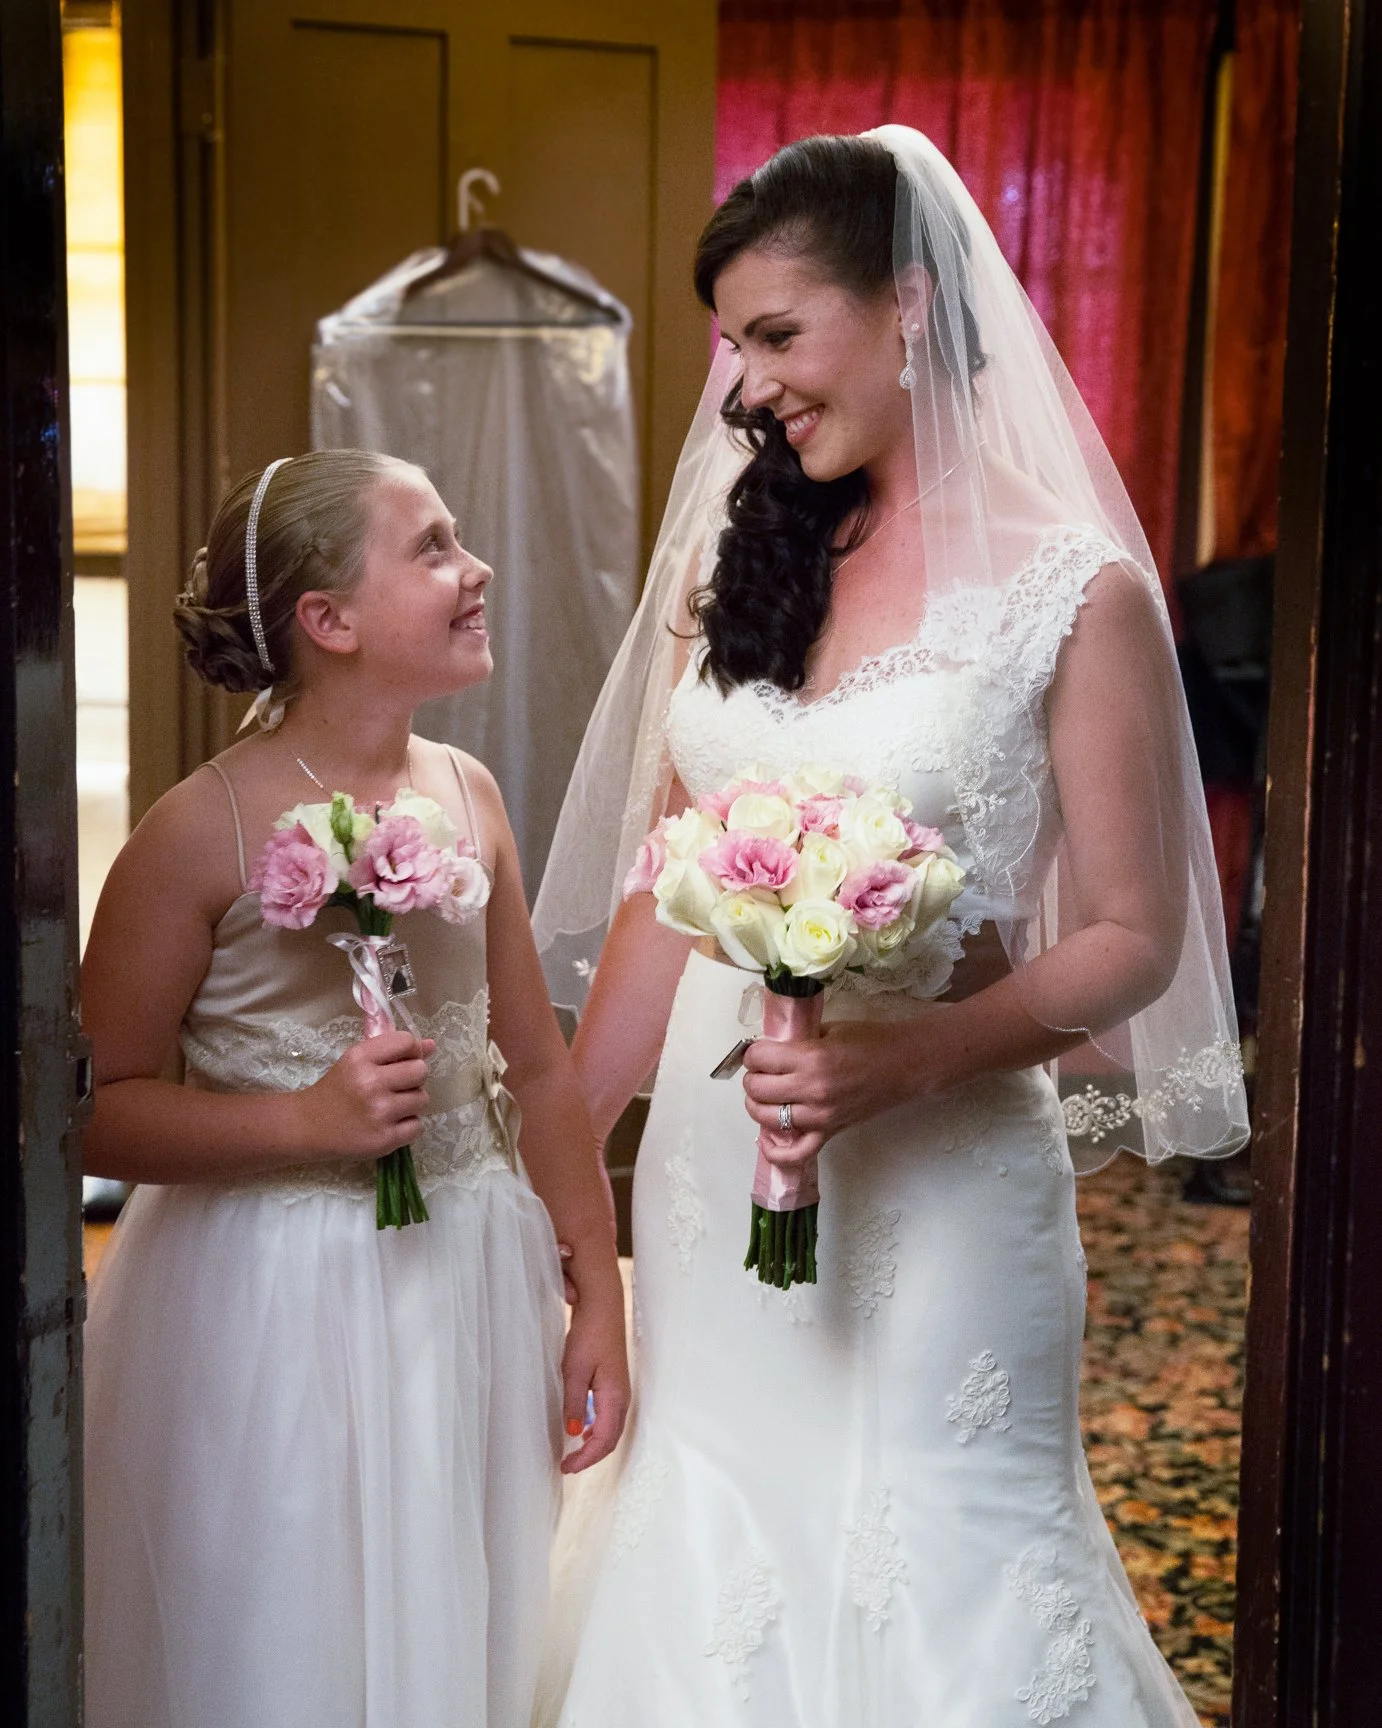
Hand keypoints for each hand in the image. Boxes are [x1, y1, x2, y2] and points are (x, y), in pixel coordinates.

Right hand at [297, 1032, 435, 1160]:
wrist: (309, 1126)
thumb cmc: (338, 1089)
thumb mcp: (358, 1061)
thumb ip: (393, 1050)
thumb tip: (432, 1045)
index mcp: (361, 1058)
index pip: (406, 1042)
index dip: (412, 1050)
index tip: (403, 1060)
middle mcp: (371, 1083)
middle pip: (420, 1071)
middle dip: (414, 1078)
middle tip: (397, 1086)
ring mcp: (379, 1113)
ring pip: (422, 1099)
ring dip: (412, 1102)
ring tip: (392, 1106)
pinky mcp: (385, 1139)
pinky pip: (418, 1126)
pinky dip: (408, 1126)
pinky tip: (390, 1124)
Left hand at [558, 1262, 629, 1475]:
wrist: (603, 1307)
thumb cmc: (589, 1335)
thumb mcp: (574, 1370)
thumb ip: (573, 1403)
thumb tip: (573, 1433)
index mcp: (614, 1397)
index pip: (603, 1440)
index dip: (585, 1458)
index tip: (566, 1466)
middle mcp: (622, 1398)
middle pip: (611, 1439)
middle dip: (591, 1457)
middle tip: (568, 1465)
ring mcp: (621, 1390)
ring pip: (612, 1429)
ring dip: (595, 1445)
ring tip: (574, 1453)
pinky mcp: (615, 1383)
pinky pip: (610, 1416)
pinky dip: (598, 1430)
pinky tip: (584, 1428)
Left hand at [740, 1018, 932, 1163]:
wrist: (906, 1065)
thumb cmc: (871, 1042)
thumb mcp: (829, 1029)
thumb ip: (797, 1040)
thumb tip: (770, 1049)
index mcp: (811, 1058)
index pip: (759, 1059)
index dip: (752, 1053)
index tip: (758, 1051)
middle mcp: (811, 1090)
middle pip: (757, 1089)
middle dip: (753, 1077)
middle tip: (762, 1070)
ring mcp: (820, 1116)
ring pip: (766, 1119)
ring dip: (758, 1105)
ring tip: (764, 1095)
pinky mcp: (829, 1132)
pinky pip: (795, 1153)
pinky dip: (775, 1151)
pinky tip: (767, 1139)